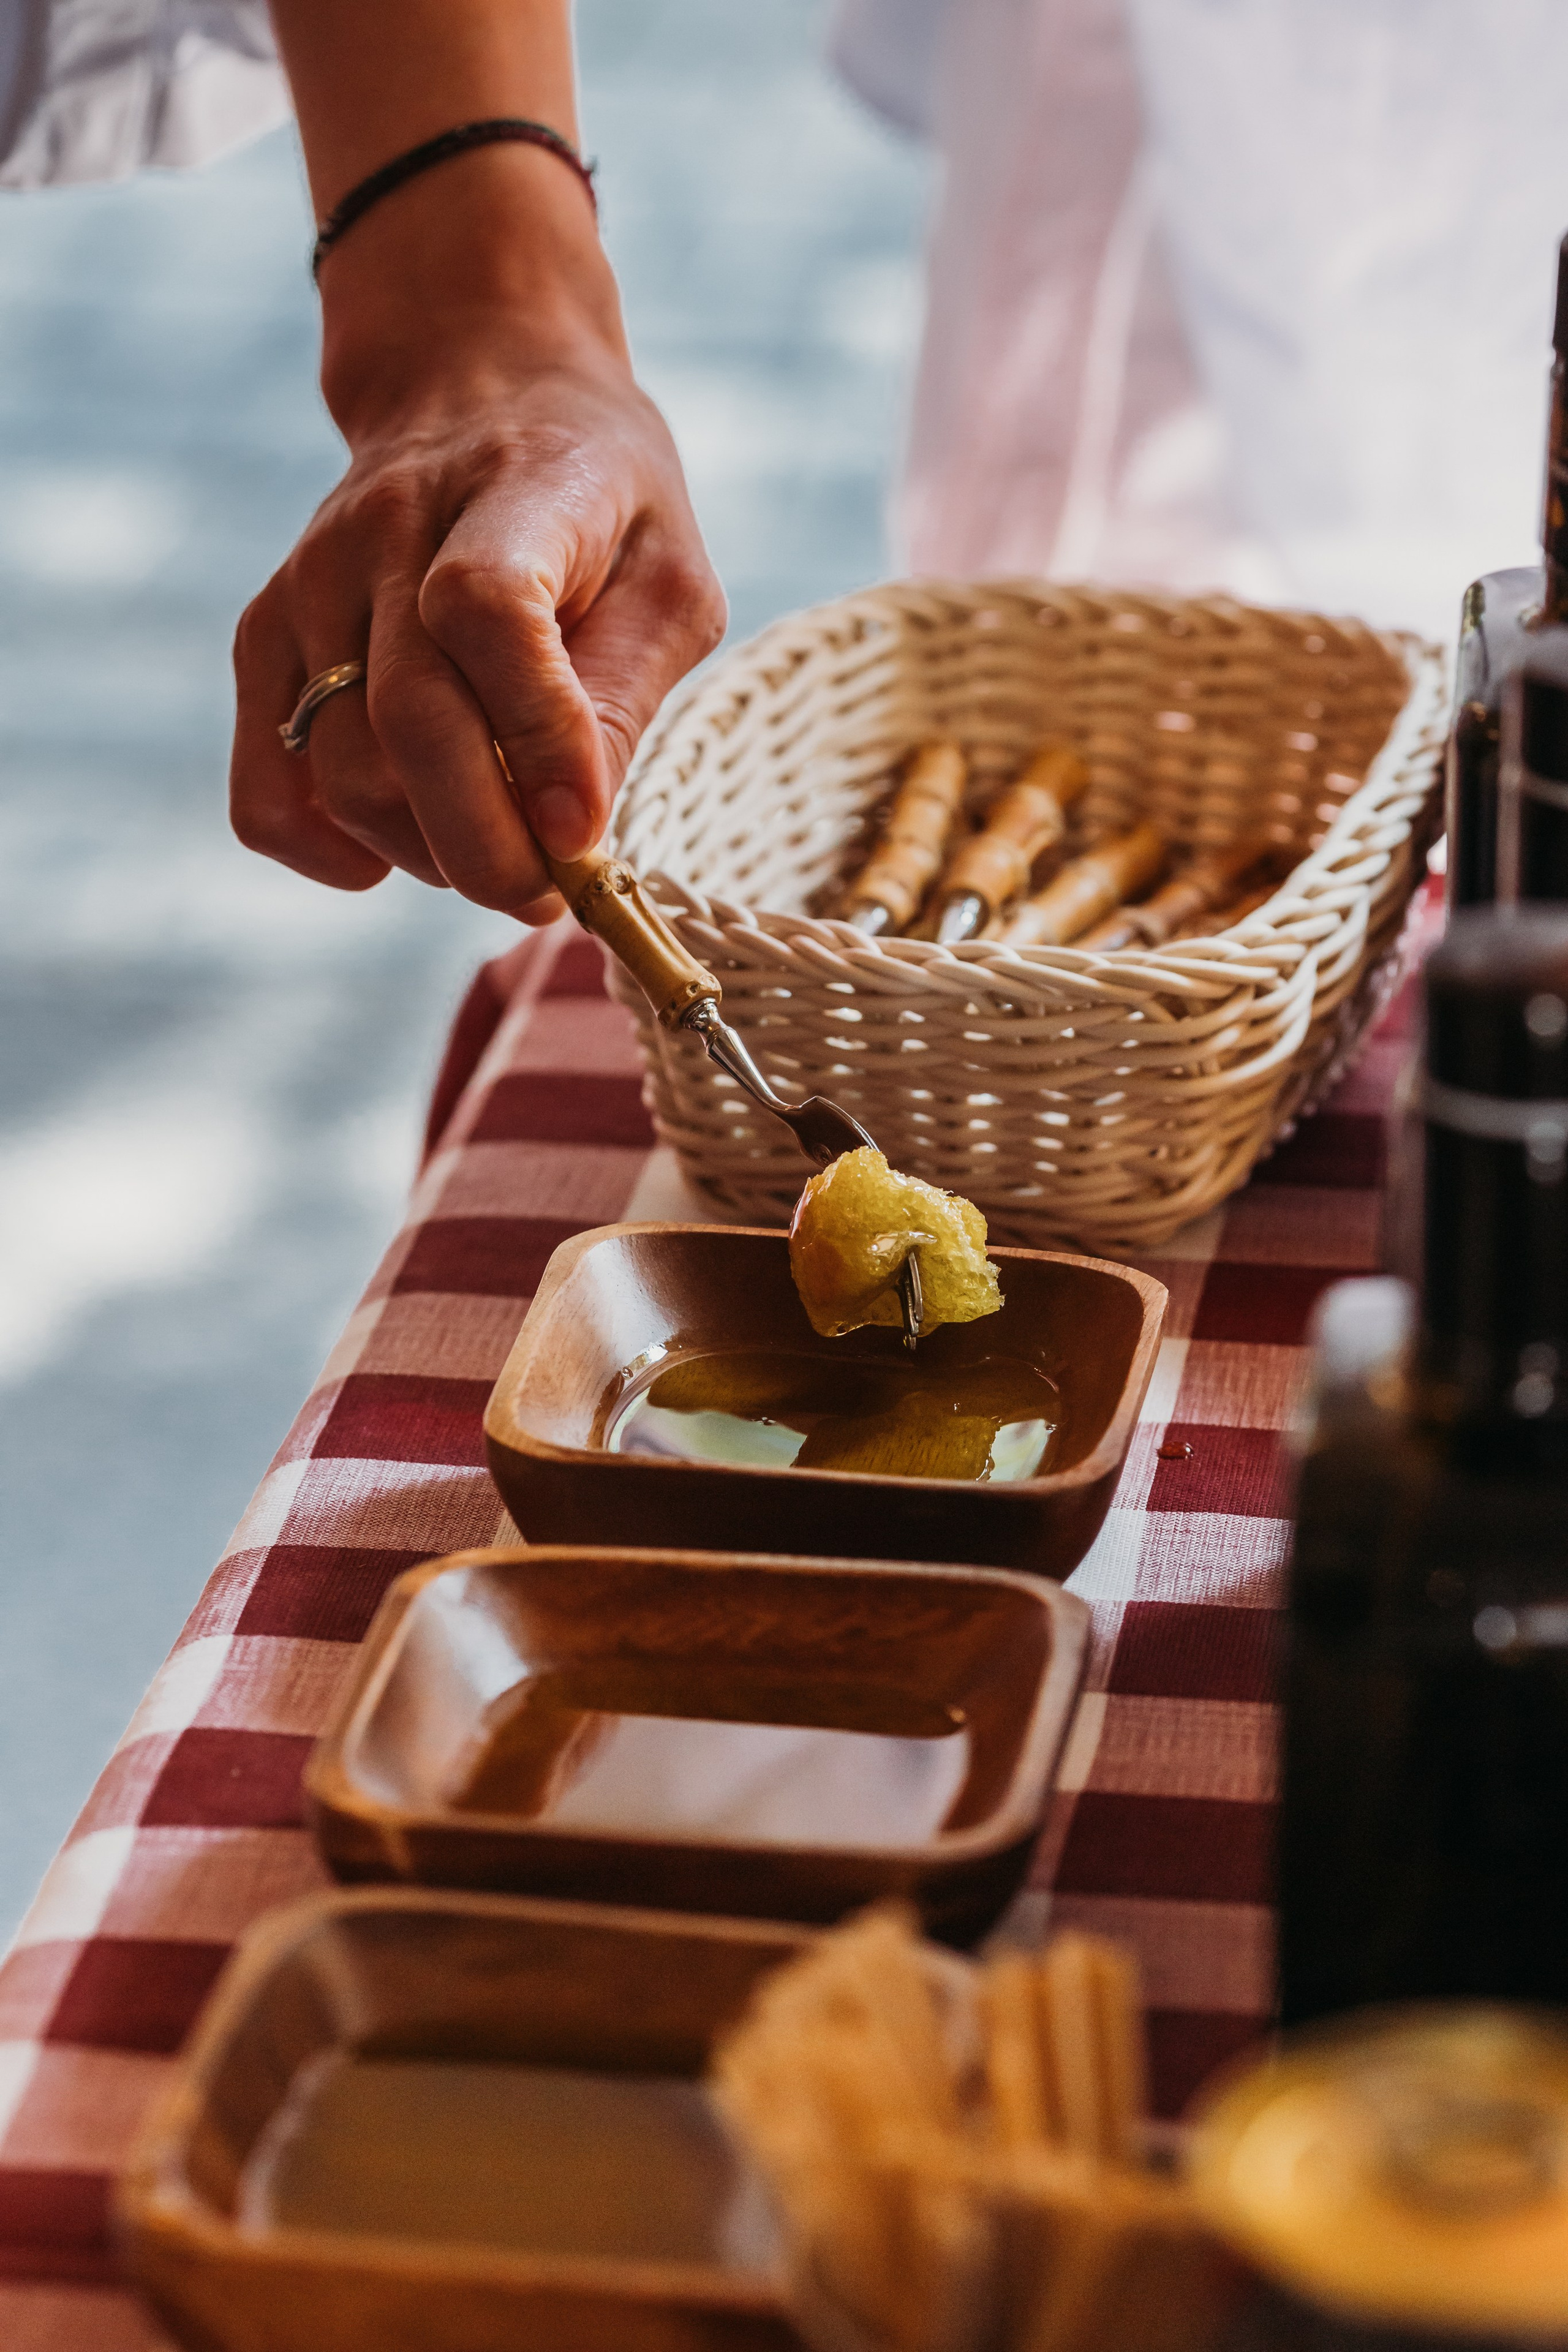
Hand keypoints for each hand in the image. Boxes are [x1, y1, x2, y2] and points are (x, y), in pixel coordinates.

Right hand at [230, 149, 724, 920]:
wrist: (482, 390)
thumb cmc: (602, 505)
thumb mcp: (667, 577)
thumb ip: (624, 697)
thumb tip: (573, 831)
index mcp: (514, 488)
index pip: (486, 609)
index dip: (535, 737)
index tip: (582, 833)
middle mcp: (388, 529)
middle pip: (410, 719)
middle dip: (487, 845)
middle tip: (547, 890)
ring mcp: (311, 581)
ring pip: (344, 770)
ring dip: (424, 850)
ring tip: (494, 844)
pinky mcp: (265, 635)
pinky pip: (266, 787)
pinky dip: (326, 850)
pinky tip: (394, 852)